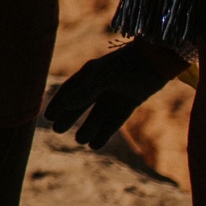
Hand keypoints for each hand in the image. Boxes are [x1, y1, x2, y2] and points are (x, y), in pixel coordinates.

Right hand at [43, 41, 186, 147]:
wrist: (157, 61)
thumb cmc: (127, 65)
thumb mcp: (104, 77)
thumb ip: (85, 91)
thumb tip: (64, 106)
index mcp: (89, 74)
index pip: (69, 91)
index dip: (58, 103)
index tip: (48, 116)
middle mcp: (100, 86)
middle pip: (80, 105)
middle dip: (69, 117)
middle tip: (57, 129)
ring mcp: (114, 96)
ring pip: (97, 116)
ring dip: (88, 128)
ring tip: (80, 140)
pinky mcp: (128, 104)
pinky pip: (113, 122)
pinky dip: (104, 133)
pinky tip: (95, 144)